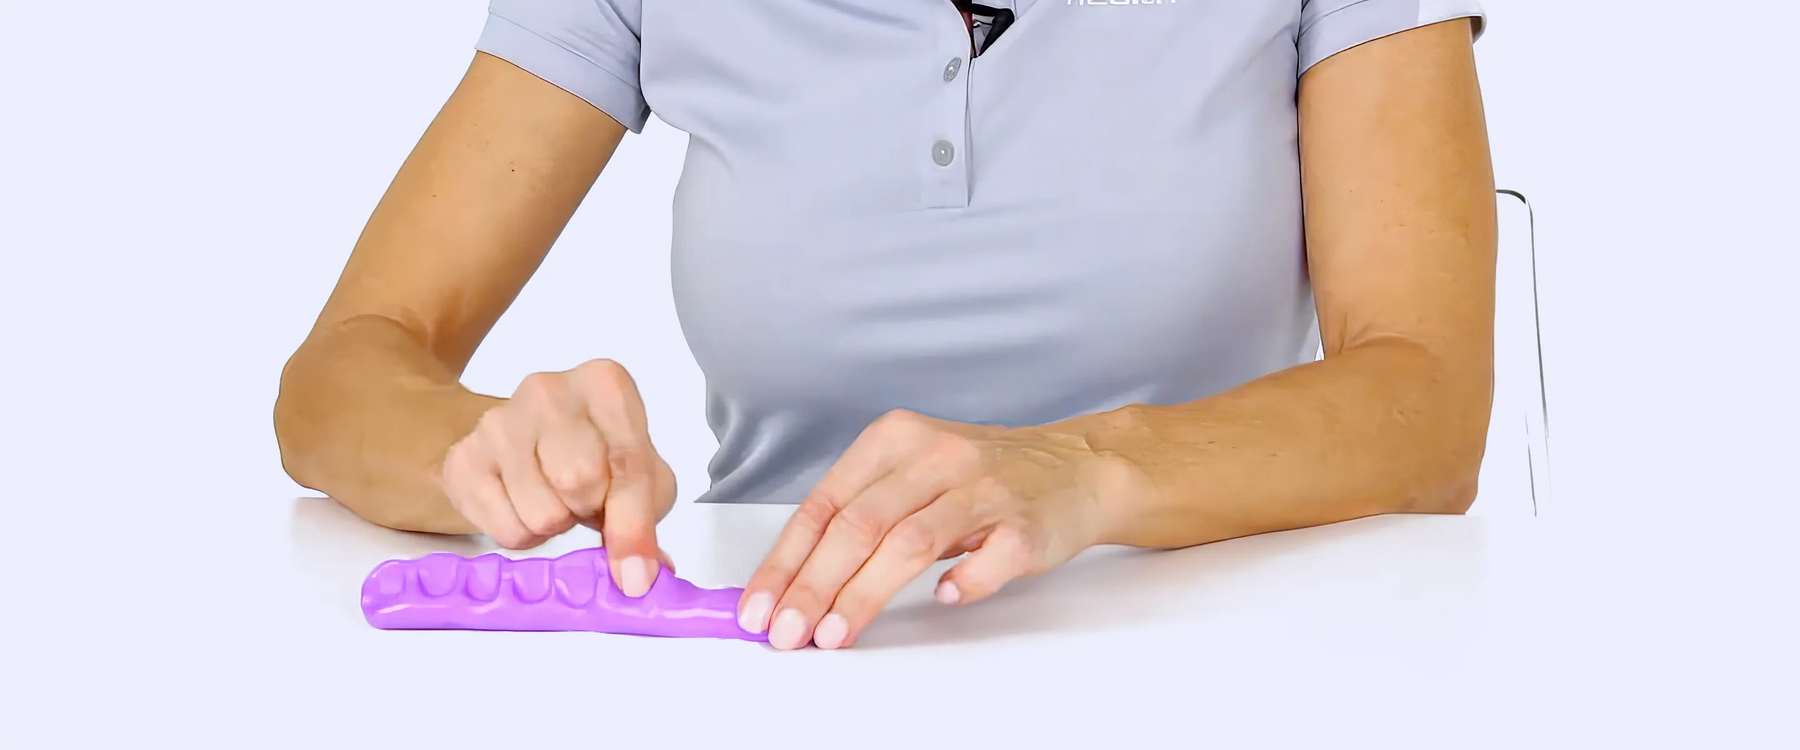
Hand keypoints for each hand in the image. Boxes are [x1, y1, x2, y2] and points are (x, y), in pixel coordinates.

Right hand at [441, 358, 677, 596]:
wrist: (528, 438)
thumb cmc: (595, 453)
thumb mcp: (640, 474)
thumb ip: (646, 518)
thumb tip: (640, 575)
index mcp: (605, 384)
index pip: (628, 462)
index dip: (634, 523)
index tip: (636, 574)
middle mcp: (548, 391)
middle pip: (578, 481)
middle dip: (590, 510)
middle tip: (588, 502)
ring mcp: (498, 421)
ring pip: (540, 513)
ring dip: (557, 524)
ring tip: (556, 499)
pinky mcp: (463, 459)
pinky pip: (505, 531)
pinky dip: (524, 535)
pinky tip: (525, 505)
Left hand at [735, 408, 1143, 649]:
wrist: (1079, 467)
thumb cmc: (984, 478)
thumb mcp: (913, 474)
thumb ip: (860, 515)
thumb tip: (792, 582)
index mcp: (896, 439)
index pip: (824, 505)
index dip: (786, 560)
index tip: (760, 606)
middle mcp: (936, 456)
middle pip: (858, 525)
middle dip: (813, 585)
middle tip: (788, 631)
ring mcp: (984, 488)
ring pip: (908, 543)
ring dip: (863, 595)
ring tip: (833, 634)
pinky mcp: (1026, 522)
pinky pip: (987, 559)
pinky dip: (963, 584)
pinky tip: (942, 600)